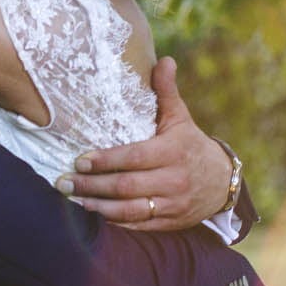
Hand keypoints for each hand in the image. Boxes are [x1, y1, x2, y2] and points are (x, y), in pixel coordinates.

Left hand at [56, 57, 231, 230]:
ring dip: (98, 207)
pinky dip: (114, 222)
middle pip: (126, 186)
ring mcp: (172, 205)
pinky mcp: (169, 223)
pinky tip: (93, 215)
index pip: (134, 158)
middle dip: (92, 185)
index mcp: (173, 152)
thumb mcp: (180, 117)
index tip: (80, 160)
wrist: (222, 182)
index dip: (106, 160)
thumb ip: (166, 91)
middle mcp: (173, 180)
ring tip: (72, 199)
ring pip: (130, 210)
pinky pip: (138, 226)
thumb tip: (165, 60)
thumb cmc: (190, 144)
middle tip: (63, 181)